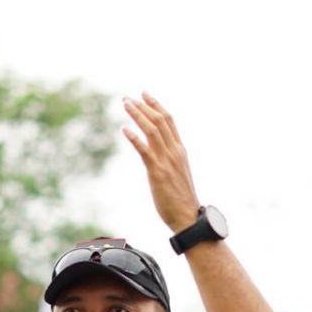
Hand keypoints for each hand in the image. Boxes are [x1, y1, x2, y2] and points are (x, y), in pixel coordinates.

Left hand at [120, 93, 200, 232]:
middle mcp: (174, 151)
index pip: (169, 121)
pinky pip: (145, 150)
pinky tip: (124, 129)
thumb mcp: (177, 173)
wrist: (187, 216)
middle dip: (143, 106)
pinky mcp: (157, 171)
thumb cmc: (181, 199)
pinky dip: (134, 137)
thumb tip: (158, 154)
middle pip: (159, 121)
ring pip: (152, 130)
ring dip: (138, 115)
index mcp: (180, 150)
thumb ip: (169, 160)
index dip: (157, 105)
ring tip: (126, 105)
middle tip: (128, 97)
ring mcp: (166, 160)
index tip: (145, 94)